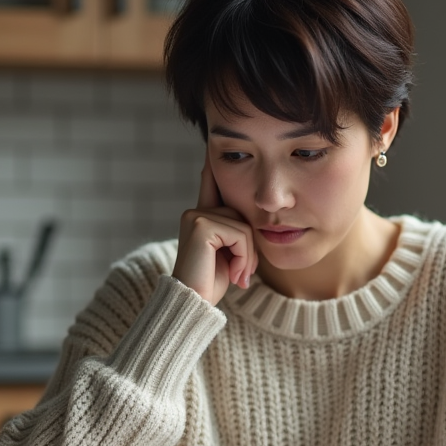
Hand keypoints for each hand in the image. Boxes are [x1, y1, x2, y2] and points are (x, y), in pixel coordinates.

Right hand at [171, 161, 257, 305]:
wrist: (193, 305)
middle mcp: (195, 211)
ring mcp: (196, 217)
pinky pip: (241, 234)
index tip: (214, 140)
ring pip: (244, 226)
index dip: (215, 162)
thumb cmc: (212, 284)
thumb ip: (236, 233)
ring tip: (236, 275)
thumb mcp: (230, 254)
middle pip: (243, 214)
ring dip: (248, 256)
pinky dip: (244, 258)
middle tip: (240, 272)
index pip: (212, 181)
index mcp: (200, 215)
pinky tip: (233, 274)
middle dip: (249, 247)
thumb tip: (252, 216)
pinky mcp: (201, 226)